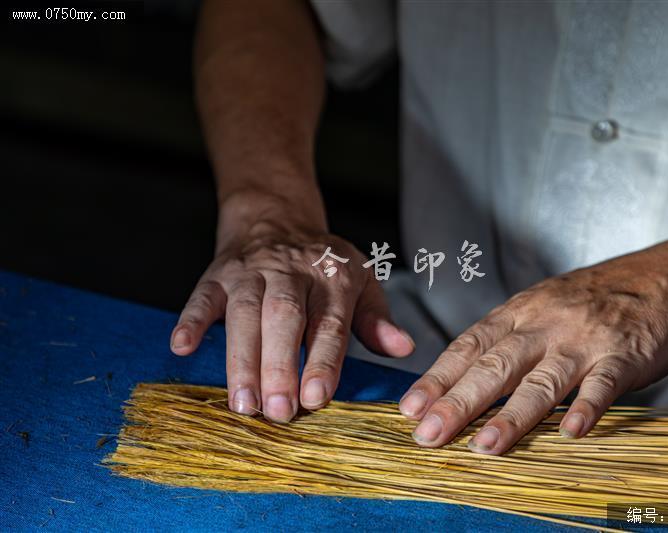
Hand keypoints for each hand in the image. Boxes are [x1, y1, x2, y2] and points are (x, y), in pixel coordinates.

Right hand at [170, 192, 414, 421]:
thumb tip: (402, 348)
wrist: (277, 219)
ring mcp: (252, 272)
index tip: (316, 399)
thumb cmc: (323, 264)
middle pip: (284, 318)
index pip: (328, 324)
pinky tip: (183, 346)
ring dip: (241, 359)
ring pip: (244, 313)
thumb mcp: (360, 281)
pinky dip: (192, 319)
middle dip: (280, 366)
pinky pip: (203, 295)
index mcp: (332, 279)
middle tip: (278, 411)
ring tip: (242, 403)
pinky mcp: (218, 274)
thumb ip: (376, 318)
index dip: (322, 361)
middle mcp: (292, 273)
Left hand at [398, 238, 667, 453]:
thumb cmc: (591, 299)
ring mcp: (583, 340)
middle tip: (429, 434)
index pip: (468, 346)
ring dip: (513, 415)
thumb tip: (459, 380)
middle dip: (458, 401)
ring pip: (542, 379)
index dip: (438, 378)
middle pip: (495, 365)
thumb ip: (504, 340)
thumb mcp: (538, 306)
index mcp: (518, 314)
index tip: (410, 408)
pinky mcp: (623, 355)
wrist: (661, 279)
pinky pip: (603, 383)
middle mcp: (544, 325)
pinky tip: (570, 432)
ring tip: (486, 445)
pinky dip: (586, 407)